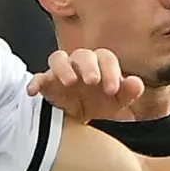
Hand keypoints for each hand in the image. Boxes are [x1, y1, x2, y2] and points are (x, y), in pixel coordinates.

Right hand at [26, 47, 145, 120]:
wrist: (81, 116)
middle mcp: (79, 63)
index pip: (105, 58)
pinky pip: (38, 77)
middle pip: (82, 54)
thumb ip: (129, 92)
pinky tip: (33, 91)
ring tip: (70, 82)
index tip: (112, 90)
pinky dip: (35, 82)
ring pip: (58, 58)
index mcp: (99, 63)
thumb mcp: (117, 101)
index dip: (110, 71)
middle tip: (93, 81)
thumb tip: (136, 83)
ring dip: (63, 68)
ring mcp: (61, 71)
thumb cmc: (101, 102)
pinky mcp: (46, 82)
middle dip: (88, 66)